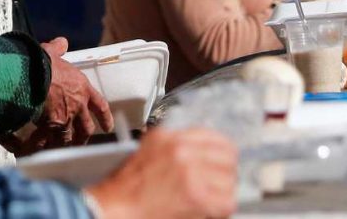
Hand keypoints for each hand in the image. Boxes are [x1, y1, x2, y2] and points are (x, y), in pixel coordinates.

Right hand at [37, 37, 112, 148]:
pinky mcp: (49, 126)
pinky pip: (49, 140)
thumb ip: (58, 49)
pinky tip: (40, 149)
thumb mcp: (52, 52)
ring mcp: (65, 118)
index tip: (108, 127)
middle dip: (84, 136)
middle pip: (86, 128)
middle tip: (81, 141)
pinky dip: (44, 145)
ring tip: (61, 149)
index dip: (105, 118)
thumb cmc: (43, 63)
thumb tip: (61, 42)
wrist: (31, 74)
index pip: (100, 105)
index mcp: (82, 88)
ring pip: (69, 138)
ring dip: (65, 144)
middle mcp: (77, 106)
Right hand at [86, 127, 237, 218]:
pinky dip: (220, 209)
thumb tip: (202, 147)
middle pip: (228, 156)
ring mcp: (191, 173)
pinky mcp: (198, 197)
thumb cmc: (127, 188)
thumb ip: (174, 144)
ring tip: (208, 199)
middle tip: (218, 183)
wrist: (117, 209)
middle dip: (225, 172)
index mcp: (169, 138)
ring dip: (222, 192)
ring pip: (229, 180)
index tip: (223, 160)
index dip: (223, 151)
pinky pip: (227, 201)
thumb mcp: (147, 150)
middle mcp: (181, 151)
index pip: (214, 137)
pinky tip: (207, 210)